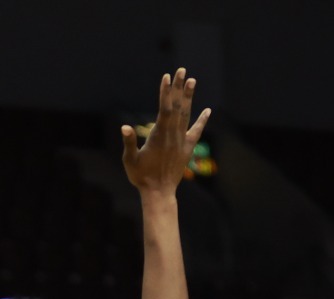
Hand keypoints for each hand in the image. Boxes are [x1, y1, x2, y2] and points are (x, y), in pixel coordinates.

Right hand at [123, 70, 211, 193]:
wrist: (159, 193)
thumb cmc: (141, 177)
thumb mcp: (130, 160)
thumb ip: (128, 142)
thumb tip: (125, 127)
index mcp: (159, 136)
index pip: (165, 109)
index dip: (166, 92)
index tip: (167, 77)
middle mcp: (173, 135)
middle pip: (177, 107)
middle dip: (178, 88)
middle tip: (182, 70)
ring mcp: (181, 141)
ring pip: (187, 115)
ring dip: (189, 98)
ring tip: (192, 81)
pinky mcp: (187, 149)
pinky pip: (196, 132)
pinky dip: (202, 121)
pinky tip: (208, 110)